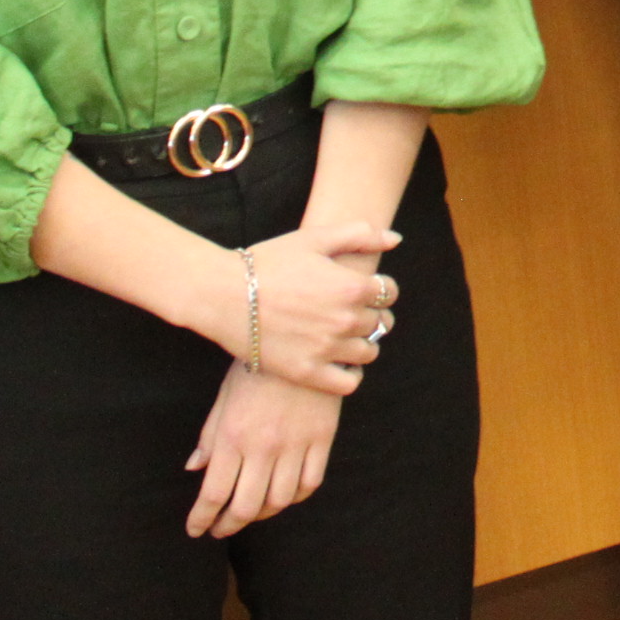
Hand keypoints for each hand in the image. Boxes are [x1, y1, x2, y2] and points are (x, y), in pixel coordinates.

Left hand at [185, 366, 342, 537]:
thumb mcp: (224, 397)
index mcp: (233, 435)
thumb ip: (210, 436)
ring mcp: (296, 443)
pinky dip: (295, 497)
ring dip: (262, 513)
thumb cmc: (255, 366)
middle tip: (221, 528)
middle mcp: (264, 445)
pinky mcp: (323, 438)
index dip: (202, 518)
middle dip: (228, 525)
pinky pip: (310, 482)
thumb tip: (195, 468)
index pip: (213, 493)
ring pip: (280, 500)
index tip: (196, 529)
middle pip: (246, 506)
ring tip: (251, 512)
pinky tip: (284, 494)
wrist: (301, 337)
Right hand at [229, 222, 400, 391]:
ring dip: (363, 344)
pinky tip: (339, 364)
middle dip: (371, 316)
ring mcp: (327, 349)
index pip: (389, 293)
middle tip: (353, 314)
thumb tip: (395, 240)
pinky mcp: (307, 372)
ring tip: (345, 337)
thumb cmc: (268, 262)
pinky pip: (348, 384)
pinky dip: (350, 376)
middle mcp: (345, 320)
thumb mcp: (315, 238)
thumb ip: (361, 235)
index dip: (381, 290)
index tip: (366, 291)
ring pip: (368, 353)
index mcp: (351, 287)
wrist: (223, 294)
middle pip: (381, 323)